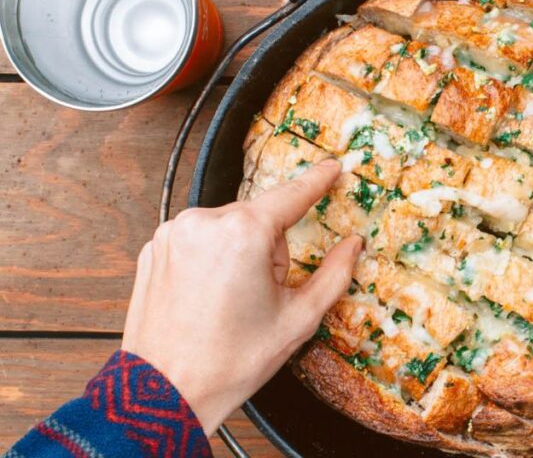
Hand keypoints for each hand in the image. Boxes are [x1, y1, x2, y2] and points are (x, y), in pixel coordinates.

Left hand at [121, 160, 361, 433]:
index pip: (292, 195)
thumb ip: (334, 274)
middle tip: (262, 298)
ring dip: (238, 253)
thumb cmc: (231, 360)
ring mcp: (173, 233)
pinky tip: (207, 298)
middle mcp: (203, 221)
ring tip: (229, 303)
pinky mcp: (153, 249)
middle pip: (258, 220)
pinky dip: (209, 260)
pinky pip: (198, 241)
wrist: (164, 392)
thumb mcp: (298, 320)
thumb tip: (352, 245)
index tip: (333, 166)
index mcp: (243, 232)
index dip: (317, 181)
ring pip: (227, 229)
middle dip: (268, 249)